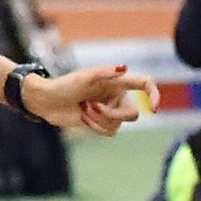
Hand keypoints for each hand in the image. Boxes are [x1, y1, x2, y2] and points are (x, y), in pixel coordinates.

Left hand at [23, 65, 160, 134]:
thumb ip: (105, 72)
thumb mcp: (83, 77)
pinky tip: (82, 117)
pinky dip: (95, 126)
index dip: (155, 94)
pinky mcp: (101, 123)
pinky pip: (109, 131)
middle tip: (90, 106)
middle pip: (132, 113)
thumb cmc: (63, 85)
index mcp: (117, 82)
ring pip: (119, 124)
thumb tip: (125, 68)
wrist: (46, 101)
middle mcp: (116, 96)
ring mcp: (110, 110)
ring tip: (82, 109)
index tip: (153, 108)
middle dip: (111, 114)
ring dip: (98, 119)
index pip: (145, 84)